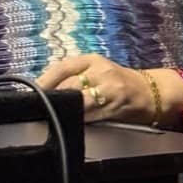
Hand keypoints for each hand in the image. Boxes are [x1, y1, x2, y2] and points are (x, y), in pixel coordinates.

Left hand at [36, 53, 154, 124]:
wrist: (150, 92)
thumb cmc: (119, 81)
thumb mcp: (98, 70)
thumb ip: (74, 75)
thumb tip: (45, 88)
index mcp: (92, 60)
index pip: (62, 67)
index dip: (45, 80)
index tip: (32, 91)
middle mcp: (100, 72)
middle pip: (68, 86)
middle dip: (52, 98)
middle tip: (39, 107)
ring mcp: (108, 90)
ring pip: (78, 102)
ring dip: (64, 110)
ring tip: (52, 115)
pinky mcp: (113, 108)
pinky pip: (90, 116)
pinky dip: (78, 120)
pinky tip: (71, 122)